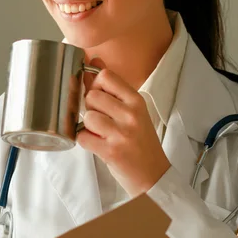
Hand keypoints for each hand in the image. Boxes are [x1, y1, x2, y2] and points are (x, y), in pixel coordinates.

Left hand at [76, 58, 170, 197]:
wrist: (153, 175)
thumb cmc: (140, 142)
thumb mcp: (132, 111)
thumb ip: (111, 88)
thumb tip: (94, 61)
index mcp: (136, 100)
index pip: (105, 76)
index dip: (95, 85)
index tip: (99, 97)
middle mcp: (130, 114)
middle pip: (92, 96)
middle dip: (90, 108)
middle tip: (100, 120)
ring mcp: (122, 133)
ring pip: (88, 116)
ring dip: (87, 126)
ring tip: (99, 134)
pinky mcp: (111, 151)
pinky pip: (83, 137)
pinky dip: (85, 141)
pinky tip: (96, 144)